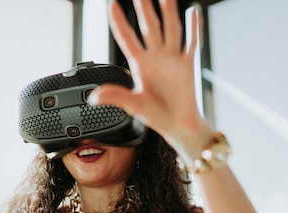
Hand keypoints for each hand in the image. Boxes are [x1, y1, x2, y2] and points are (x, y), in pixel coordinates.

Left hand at [89, 0, 212, 157]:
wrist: (179, 127)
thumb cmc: (157, 117)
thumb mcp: (133, 106)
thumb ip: (115, 97)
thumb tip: (93, 97)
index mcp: (140, 66)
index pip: (127, 38)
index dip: (119, 22)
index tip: (111, 5)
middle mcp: (156, 58)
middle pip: (149, 27)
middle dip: (144, 8)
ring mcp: (172, 59)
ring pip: (170, 28)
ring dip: (168, 11)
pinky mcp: (188, 64)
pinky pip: (191, 42)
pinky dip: (194, 27)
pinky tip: (193, 11)